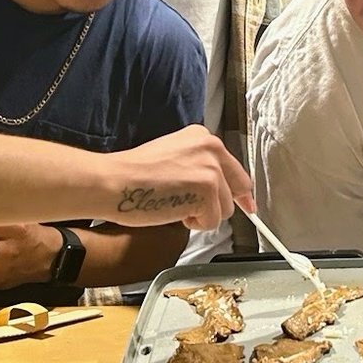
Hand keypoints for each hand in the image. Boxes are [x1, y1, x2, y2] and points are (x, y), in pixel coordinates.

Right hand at [99, 126, 251, 229]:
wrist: (115, 181)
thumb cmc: (135, 175)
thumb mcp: (174, 157)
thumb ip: (199, 168)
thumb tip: (218, 190)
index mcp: (203, 138)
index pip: (234, 169)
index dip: (239, 191)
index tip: (248, 203)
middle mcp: (212, 149)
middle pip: (236, 190)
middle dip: (217, 205)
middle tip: (198, 212)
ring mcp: (212, 170)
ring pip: (224, 209)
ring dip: (202, 215)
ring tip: (174, 205)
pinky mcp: (208, 191)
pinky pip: (212, 222)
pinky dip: (195, 224)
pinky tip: (174, 212)